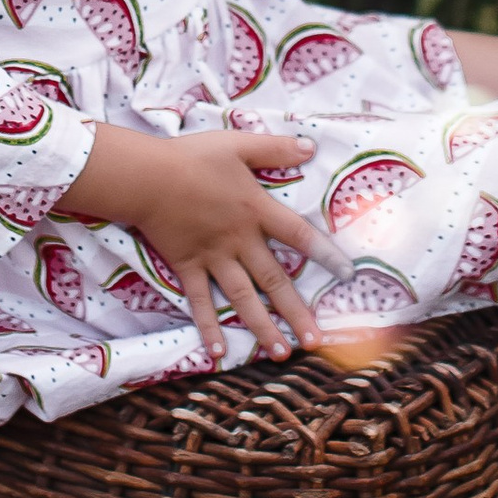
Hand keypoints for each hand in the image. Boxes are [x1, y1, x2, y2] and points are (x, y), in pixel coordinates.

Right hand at [62, 125, 353, 364]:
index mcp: (255, 210)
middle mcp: (239, 240)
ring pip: (243, 298)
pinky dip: (209, 326)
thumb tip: (311, 147)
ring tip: (281, 353)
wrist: (148, 177)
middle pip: (274, 280)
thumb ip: (275, 148)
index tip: (348, 274)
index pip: (298, 236)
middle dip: (296, 312)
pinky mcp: (188, 266)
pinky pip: (201, 301)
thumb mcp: (238, 144)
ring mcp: (213, 257)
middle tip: (315, 341)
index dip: (325, 254)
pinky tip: (219, 352)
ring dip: (263, 327)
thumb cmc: (193, 157)